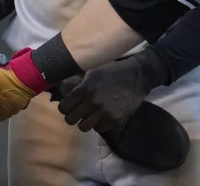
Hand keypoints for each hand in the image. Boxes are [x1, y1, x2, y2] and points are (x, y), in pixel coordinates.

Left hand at [55, 56, 190, 172]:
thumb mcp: (93, 71)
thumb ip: (80, 82)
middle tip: (77, 113)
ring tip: (89, 116)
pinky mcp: (114, 120)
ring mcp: (104, 112)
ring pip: (83, 127)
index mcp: (85, 88)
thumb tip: (65, 88)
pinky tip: (101, 116)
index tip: (68, 106)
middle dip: (72, 116)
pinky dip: (98, 124)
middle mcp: (92, 102)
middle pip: (70, 120)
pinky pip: (99, 129)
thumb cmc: (112, 71)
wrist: (136, 76)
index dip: (64, 108)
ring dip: (85, 122)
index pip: (63, 107)